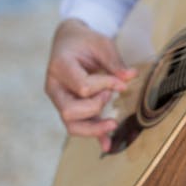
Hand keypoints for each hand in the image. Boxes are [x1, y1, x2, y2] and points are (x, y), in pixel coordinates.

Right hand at [45, 19, 136, 151]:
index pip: (82, 86)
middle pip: (70, 111)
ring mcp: (60, 100)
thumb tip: (130, 77)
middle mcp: (55, 87)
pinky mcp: (69, 107)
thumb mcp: (102, 43)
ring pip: (71, 124)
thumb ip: (115, 62)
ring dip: (94, 128)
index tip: (122, 82)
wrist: (70, 42)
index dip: (105, 86)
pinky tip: (108, 145)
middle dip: (95, 107)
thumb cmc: (85, 41)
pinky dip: (94, 136)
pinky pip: (79, 127)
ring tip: (114, 124)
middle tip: (110, 95)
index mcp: (60, 66)